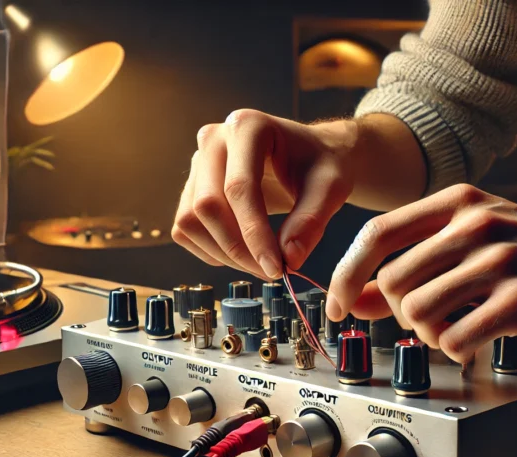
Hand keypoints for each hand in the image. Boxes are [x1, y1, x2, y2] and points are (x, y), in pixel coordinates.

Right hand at [173, 109, 358, 278]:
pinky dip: (210, 251)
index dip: (254, 234)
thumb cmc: (321, 166)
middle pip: (207, 205)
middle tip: (272, 270)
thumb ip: (311, 221)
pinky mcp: (191, 188)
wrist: (311, 158)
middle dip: (238, 248)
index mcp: (248, 127)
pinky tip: (243, 253)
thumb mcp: (331, 188)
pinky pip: (185, 230)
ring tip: (261, 263)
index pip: (239, 188)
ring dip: (223, 254)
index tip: (276, 268)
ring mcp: (198, 164)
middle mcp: (214, 139)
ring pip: (190, 221)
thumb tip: (289, 259)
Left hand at [325, 184, 516, 362]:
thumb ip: (417, 263)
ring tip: (458, 329)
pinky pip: (454, 337)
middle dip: (401, 312)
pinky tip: (475, 341)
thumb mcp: (478, 238)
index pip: (376, 233)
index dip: (345, 274)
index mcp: (459, 201)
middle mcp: (475, 223)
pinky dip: (455, 349)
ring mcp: (499, 259)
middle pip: (391, 282)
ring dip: (429, 333)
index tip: (337, 305)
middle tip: (433, 318)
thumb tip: (354, 299)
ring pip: (417, 312)